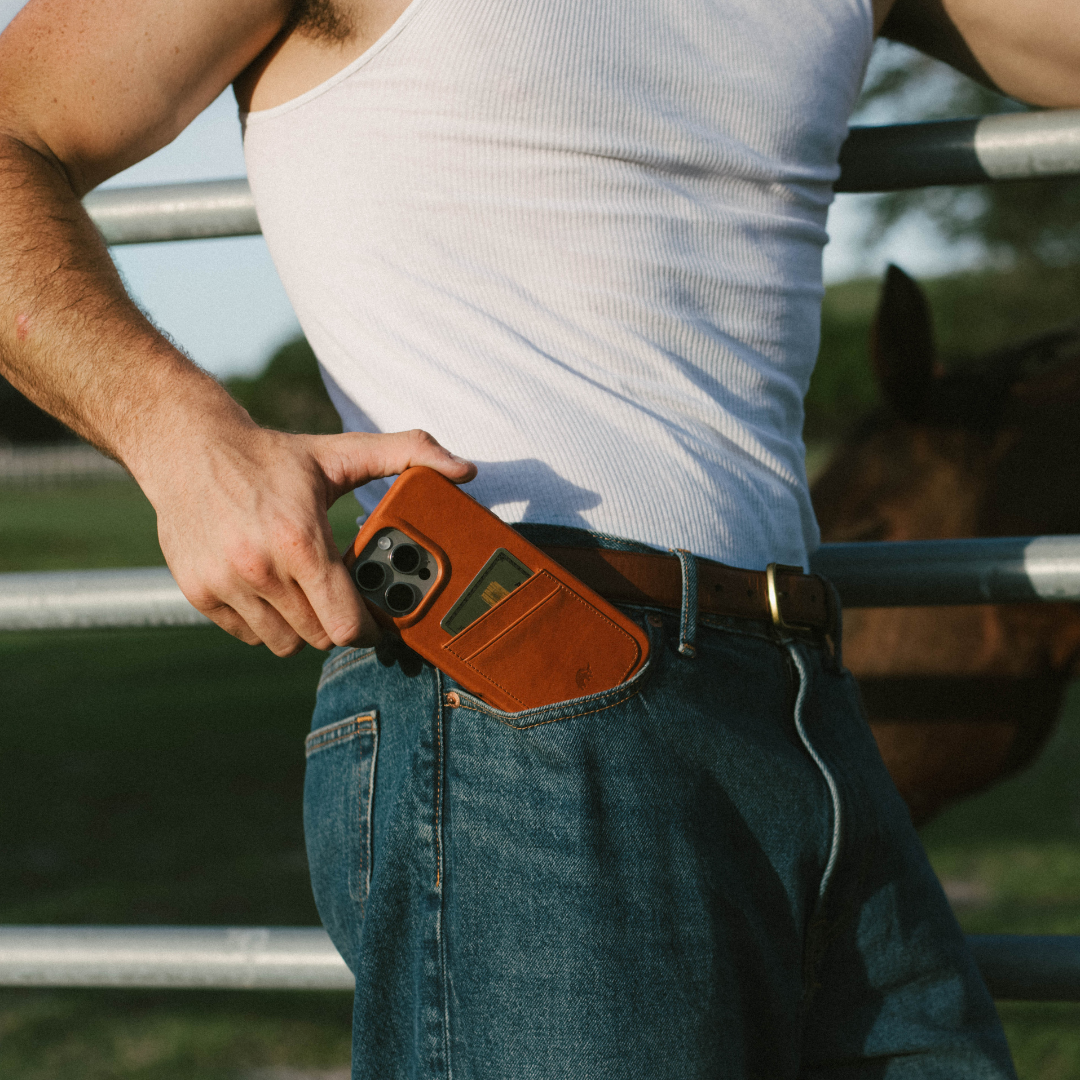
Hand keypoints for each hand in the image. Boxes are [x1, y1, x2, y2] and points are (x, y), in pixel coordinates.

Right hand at [150, 423, 475, 655]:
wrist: (186, 447)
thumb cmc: (272, 456)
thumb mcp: (342, 450)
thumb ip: (409, 454)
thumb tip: (466, 469)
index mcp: (300, 540)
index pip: (346, 624)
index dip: (370, 631)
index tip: (378, 622)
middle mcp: (260, 569)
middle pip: (319, 638)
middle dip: (339, 623)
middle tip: (343, 596)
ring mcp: (225, 584)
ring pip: (284, 643)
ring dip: (303, 626)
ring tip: (307, 591)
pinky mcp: (198, 593)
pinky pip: (249, 635)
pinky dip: (266, 623)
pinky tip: (271, 588)